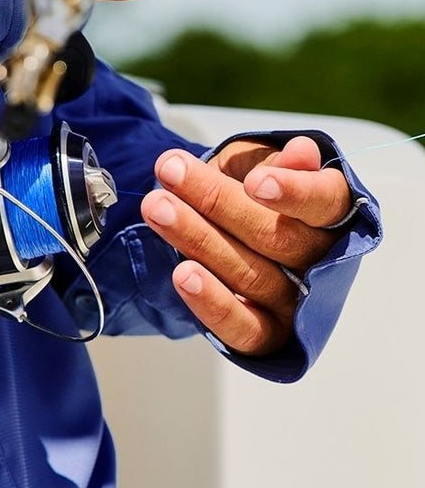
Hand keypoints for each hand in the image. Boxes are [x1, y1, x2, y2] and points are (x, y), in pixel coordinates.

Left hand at [140, 136, 351, 355]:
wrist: (221, 232)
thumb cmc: (246, 189)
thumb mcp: (257, 162)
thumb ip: (276, 160)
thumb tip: (302, 151)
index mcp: (331, 213)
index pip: (326, 201)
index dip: (295, 192)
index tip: (256, 183)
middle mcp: (322, 262)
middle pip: (277, 236)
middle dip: (218, 202)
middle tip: (170, 170)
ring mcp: (297, 304)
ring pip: (252, 276)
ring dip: (199, 239)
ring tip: (157, 208)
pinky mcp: (268, 336)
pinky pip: (244, 328)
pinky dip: (212, 302)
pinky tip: (182, 274)